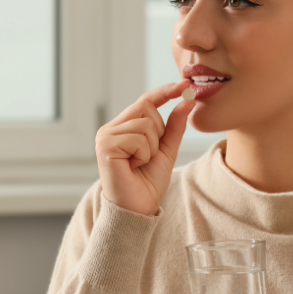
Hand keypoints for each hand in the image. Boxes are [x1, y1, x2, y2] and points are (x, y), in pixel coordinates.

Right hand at [95, 78, 194, 215]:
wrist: (137, 208)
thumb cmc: (148, 182)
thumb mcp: (166, 150)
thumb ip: (174, 126)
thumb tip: (187, 100)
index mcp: (122, 127)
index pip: (145, 101)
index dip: (164, 92)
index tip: (184, 85)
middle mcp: (110, 129)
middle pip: (146, 108)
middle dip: (158, 132)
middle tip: (148, 155)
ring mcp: (105, 136)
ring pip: (145, 124)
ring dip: (151, 147)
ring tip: (139, 163)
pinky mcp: (105, 146)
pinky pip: (138, 138)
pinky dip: (143, 154)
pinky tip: (133, 167)